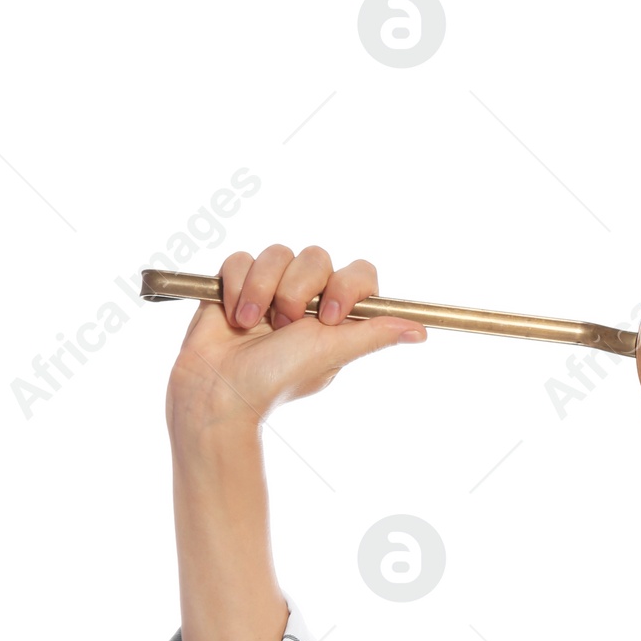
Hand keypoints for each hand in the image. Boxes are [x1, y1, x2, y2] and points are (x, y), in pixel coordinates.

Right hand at [165, 244, 425, 431]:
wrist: (219, 388)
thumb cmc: (277, 377)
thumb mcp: (331, 352)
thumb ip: (373, 334)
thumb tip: (421, 332)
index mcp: (336, 315)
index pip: (360, 273)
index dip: (346, 287)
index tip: (327, 317)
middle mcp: (308, 297)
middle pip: (316, 256)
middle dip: (296, 291)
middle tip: (284, 327)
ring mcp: (272, 287)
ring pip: (277, 253)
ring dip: (262, 290)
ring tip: (252, 325)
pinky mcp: (238, 282)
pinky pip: (241, 259)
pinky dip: (237, 287)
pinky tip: (234, 317)